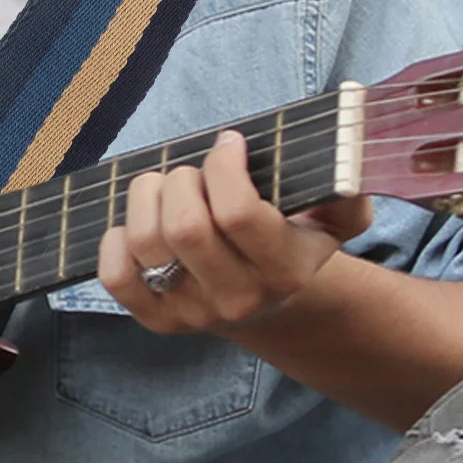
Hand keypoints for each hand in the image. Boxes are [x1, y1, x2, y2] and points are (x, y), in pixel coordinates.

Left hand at [96, 128, 372, 332]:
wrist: (270, 301)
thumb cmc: (292, 236)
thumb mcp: (334, 215)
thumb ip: (346, 189)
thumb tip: (344, 158)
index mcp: (285, 270)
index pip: (237, 212)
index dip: (223, 164)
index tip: (228, 144)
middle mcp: (239, 299)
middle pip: (185, 227)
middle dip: (181, 178)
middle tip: (192, 171)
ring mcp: (193, 314)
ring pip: (145, 242)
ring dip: (146, 195)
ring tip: (164, 187)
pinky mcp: (156, 319)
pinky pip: (116, 275)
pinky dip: (115, 238)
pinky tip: (140, 222)